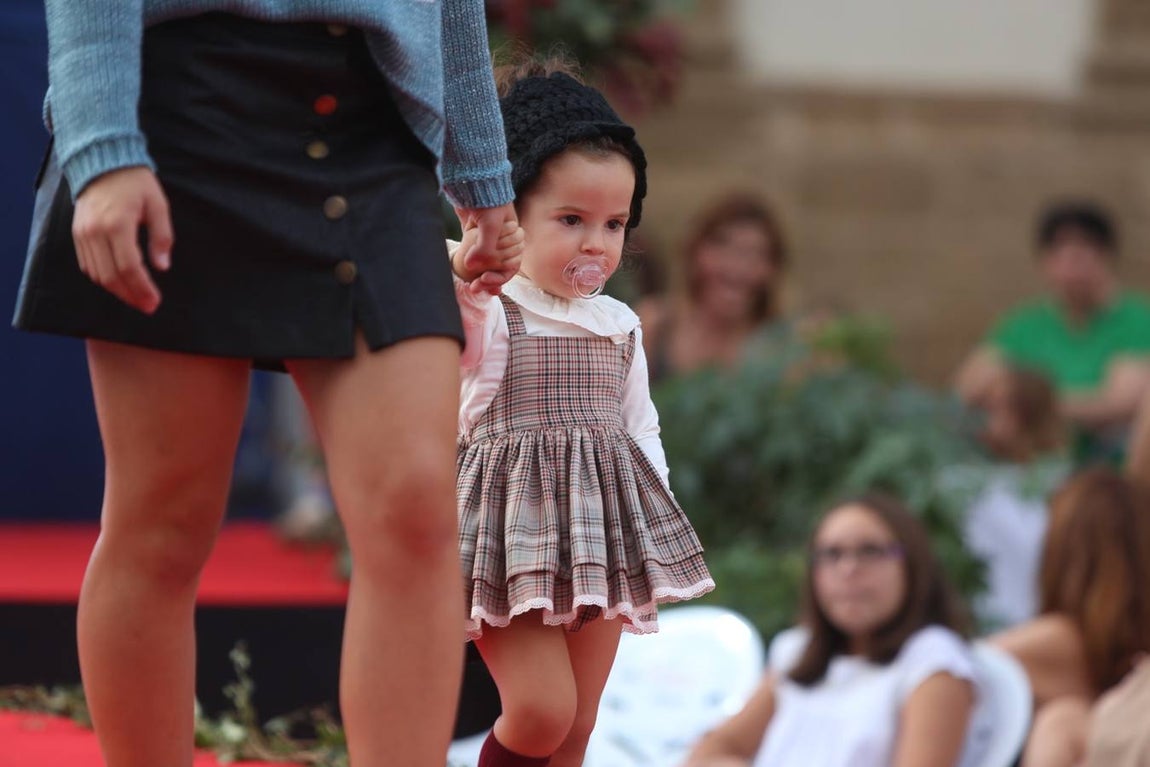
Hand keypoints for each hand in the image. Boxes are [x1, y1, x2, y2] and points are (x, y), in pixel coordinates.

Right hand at [72, 167, 173, 313]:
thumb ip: (161, 237)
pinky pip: (87, 264)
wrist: (102, 161)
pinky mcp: (76, 233)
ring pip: (97, 274)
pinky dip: (102, 278)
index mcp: (118, 224)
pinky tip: (118, 284)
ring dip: (116, 291)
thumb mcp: (158, 206)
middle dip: (130, 295)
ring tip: (135, 298)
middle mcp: (96, 231)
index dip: (142, 289)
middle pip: (111, 276)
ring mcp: (83, 233)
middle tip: (147, 306)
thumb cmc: (135, 182)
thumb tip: (162, 267)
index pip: (129, 267)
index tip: (154, 302)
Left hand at [454, 202, 523, 294]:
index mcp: (513, 239)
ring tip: (472, 287)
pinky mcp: (473, 238)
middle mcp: (501, 242)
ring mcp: (486, 240)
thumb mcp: (490, 224)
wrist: (473, 181)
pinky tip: (469, 278)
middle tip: (474, 288)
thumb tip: (471, 266)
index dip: (499, 277)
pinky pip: (475, 258)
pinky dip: (473, 269)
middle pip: (498, 269)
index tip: (485, 280)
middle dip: (488, 281)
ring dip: (481, 278)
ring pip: (487, 266)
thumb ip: (484, 247)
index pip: (511, 266)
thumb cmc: (489, 200)